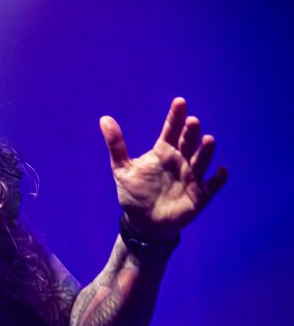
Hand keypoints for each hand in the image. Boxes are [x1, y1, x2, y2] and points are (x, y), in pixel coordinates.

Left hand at [100, 97, 226, 240]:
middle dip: (190, 132)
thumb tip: (104, 119)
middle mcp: (180, 161)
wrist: (143, 223)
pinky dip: (217, 179)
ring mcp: (191, 177)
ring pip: (200, 161)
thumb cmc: (134, 193)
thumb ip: (116, 145)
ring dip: (205, 151)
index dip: (176, 116)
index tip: (180, 102)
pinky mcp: (199, 195)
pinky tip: (221, 171)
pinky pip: (212, 186)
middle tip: (192, 121)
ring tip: (208, 140)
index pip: (171, 130)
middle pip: (187, 143)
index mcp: (163, 152)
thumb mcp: (122, 168)